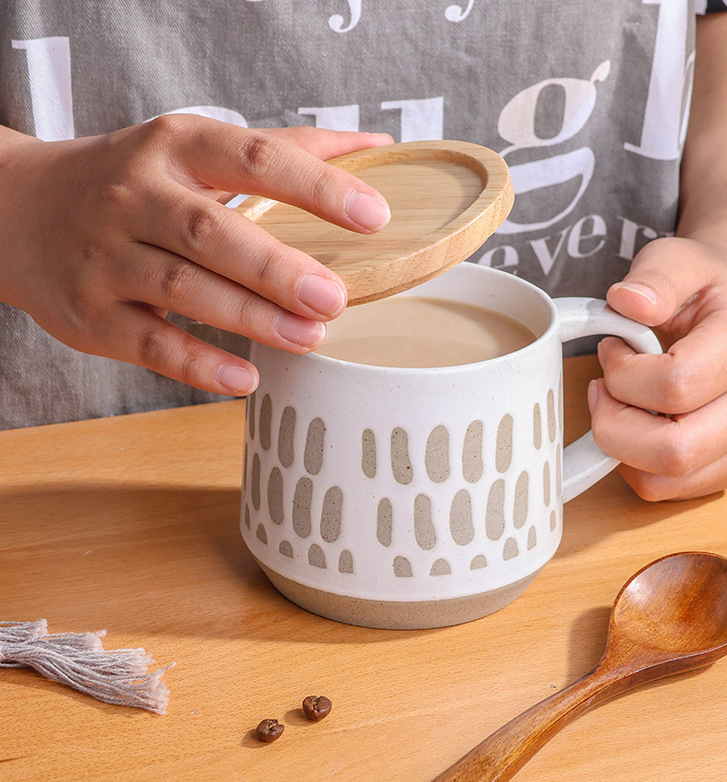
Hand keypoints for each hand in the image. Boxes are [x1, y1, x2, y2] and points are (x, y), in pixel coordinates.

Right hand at [0, 116, 392, 394]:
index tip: (374, 215)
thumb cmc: (133, 182)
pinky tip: (246, 376)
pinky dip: (200, 364)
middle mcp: (135, 197)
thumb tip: (374, 145)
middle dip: (277, 268)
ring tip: (310, 336)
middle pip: (211, 231)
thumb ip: (284, 150)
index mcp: (174, 148)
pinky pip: (151, 344)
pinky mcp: (93, 315)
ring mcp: (108, 258)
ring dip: (251, 317)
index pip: (252, 158)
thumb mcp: (194, 149)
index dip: (316, 186)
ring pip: (183, 289)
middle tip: (335, 298)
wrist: (21, 210)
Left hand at [588, 236, 726, 500]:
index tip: (611, 350)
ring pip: (664, 478)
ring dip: (619, 445)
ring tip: (617, 404)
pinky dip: (632, 464)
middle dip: (613, 422)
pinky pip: (664, 489)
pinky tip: (634, 425)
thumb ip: (654, 277)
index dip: (623, 373)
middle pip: (672, 450)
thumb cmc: (702, 288)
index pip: (674, 387)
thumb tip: (628, 302)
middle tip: (603, 387)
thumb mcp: (678, 260)